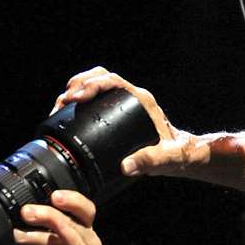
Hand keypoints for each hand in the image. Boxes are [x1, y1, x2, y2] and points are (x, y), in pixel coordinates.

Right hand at [54, 68, 205, 179]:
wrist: (183, 156)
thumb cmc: (177, 155)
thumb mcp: (165, 159)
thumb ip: (149, 162)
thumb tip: (126, 166)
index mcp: (142, 99)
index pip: (112, 81)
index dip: (91, 86)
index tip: (75, 98)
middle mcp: (132, 97)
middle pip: (100, 77)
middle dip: (78, 84)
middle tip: (63, 102)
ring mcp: (125, 104)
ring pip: (97, 84)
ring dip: (77, 89)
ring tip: (61, 106)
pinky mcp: (119, 114)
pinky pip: (97, 99)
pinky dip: (81, 100)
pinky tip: (69, 113)